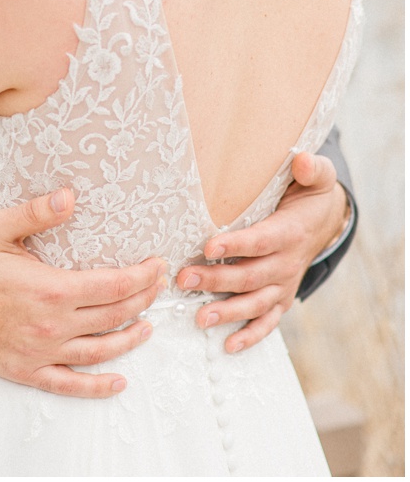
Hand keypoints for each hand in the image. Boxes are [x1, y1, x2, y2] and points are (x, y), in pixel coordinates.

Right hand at [0, 189, 164, 398]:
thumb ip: (37, 213)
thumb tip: (70, 195)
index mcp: (50, 289)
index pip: (113, 286)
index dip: (142, 276)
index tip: (156, 266)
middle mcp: (51, 325)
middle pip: (114, 317)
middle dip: (142, 301)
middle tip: (156, 288)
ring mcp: (39, 352)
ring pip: (100, 351)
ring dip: (130, 339)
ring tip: (147, 327)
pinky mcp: (24, 370)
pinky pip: (70, 385)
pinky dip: (98, 387)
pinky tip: (118, 382)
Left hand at [178, 151, 347, 352]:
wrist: (323, 221)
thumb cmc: (307, 195)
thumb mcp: (316, 178)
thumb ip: (311, 170)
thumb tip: (302, 160)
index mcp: (289, 233)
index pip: (261, 240)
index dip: (237, 244)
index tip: (209, 245)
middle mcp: (287, 262)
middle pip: (251, 275)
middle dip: (217, 279)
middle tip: (185, 278)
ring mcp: (283, 283)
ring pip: (256, 302)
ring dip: (228, 311)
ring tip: (200, 317)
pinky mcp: (280, 297)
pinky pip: (268, 320)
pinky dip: (251, 335)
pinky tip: (228, 346)